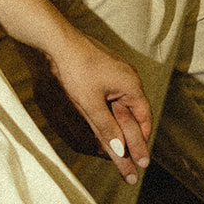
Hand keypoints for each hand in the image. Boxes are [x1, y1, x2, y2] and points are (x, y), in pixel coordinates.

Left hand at [33, 32, 151, 184]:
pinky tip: (105, 125)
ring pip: (120, 107)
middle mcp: (128, 79)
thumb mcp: (91, 104)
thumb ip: (107, 129)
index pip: (144, 118)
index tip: (140, 159)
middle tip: (133, 161)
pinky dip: (109, 114)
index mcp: (131, 86)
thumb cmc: (77, 70)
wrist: (59, 42)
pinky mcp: (103, 72)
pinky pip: (111, 97)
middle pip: (133, 115)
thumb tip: (121, 152)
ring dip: (119, 127)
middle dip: (132, 138)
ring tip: (118, 149)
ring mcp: (116, 74)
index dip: (142, 139)